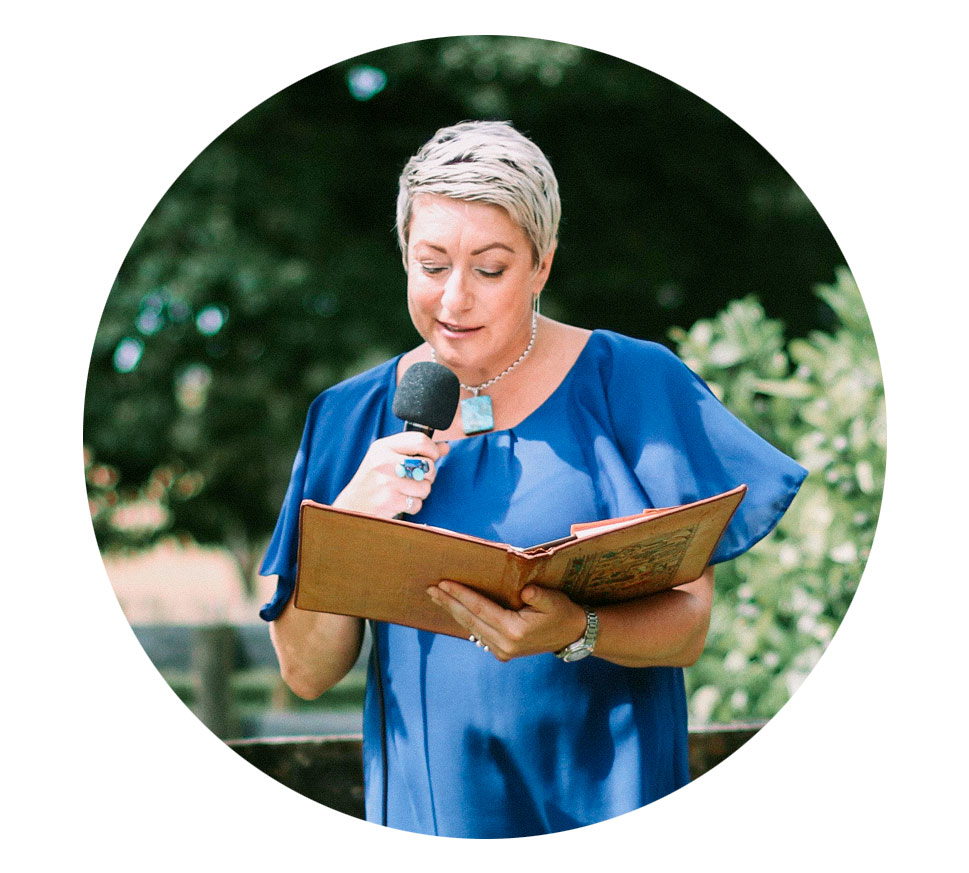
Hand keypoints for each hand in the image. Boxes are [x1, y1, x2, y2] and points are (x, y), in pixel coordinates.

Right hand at [332, 432, 448, 518]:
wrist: (351, 507)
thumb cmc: (373, 480)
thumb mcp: (388, 458)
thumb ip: (416, 451)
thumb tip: (445, 447)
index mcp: (382, 447)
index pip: (420, 440)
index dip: (433, 450)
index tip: (432, 457)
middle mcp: (383, 462)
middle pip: (427, 465)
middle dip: (428, 475)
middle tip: (417, 479)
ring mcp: (386, 482)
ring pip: (425, 487)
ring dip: (420, 493)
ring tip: (405, 491)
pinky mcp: (389, 501)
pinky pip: (417, 503)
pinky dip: (412, 505)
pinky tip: (399, 502)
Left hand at [427, 581, 587, 661]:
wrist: (572, 635)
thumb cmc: (562, 613)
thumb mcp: (555, 601)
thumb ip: (540, 596)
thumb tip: (525, 591)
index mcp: (514, 631)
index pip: (480, 609)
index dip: (460, 595)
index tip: (443, 583)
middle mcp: (504, 644)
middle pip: (469, 619)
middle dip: (449, 603)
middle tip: (430, 589)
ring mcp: (502, 651)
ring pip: (471, 628)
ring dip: (453, 612)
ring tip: (437, 597)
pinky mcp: (502, 652)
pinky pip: (478, 634)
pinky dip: (465, 621)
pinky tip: (455, 610)